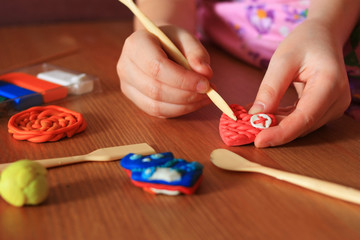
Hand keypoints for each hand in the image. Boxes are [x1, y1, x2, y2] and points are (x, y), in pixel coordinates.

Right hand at [117, 25, 212, 117]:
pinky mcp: (134, 99)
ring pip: (155, 105)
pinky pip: (156, 112)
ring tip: (204, 97)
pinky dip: (178, 110)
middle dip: (186, 95)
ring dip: (185, 106)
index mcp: (136, 44)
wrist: (157, 45)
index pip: (157, 67)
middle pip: (155, 89)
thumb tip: (205, 73)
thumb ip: (197, 53)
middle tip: (209, 92)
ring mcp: (127, 85)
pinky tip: (193, 102)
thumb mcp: (187, 38)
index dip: (182, 80)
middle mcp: (125, 66)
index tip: (206, 84)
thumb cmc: (171, 41)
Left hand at [249, 19, 351, 146]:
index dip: (281, 133)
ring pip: (302, 126)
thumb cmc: (304, 42)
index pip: (304, 117)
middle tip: (247, 132)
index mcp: (330, 83)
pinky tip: (266, 117)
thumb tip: (256, 116)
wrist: (323, 36)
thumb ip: (270, 89)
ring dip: (277, 127)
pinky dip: (283, 121)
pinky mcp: (326, 109)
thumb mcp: (282, 60)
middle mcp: (337, 99)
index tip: (259, 141)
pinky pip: (302, 121)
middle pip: (303, 125)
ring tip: (253, 122)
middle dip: (275, 131)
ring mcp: (334, 106)